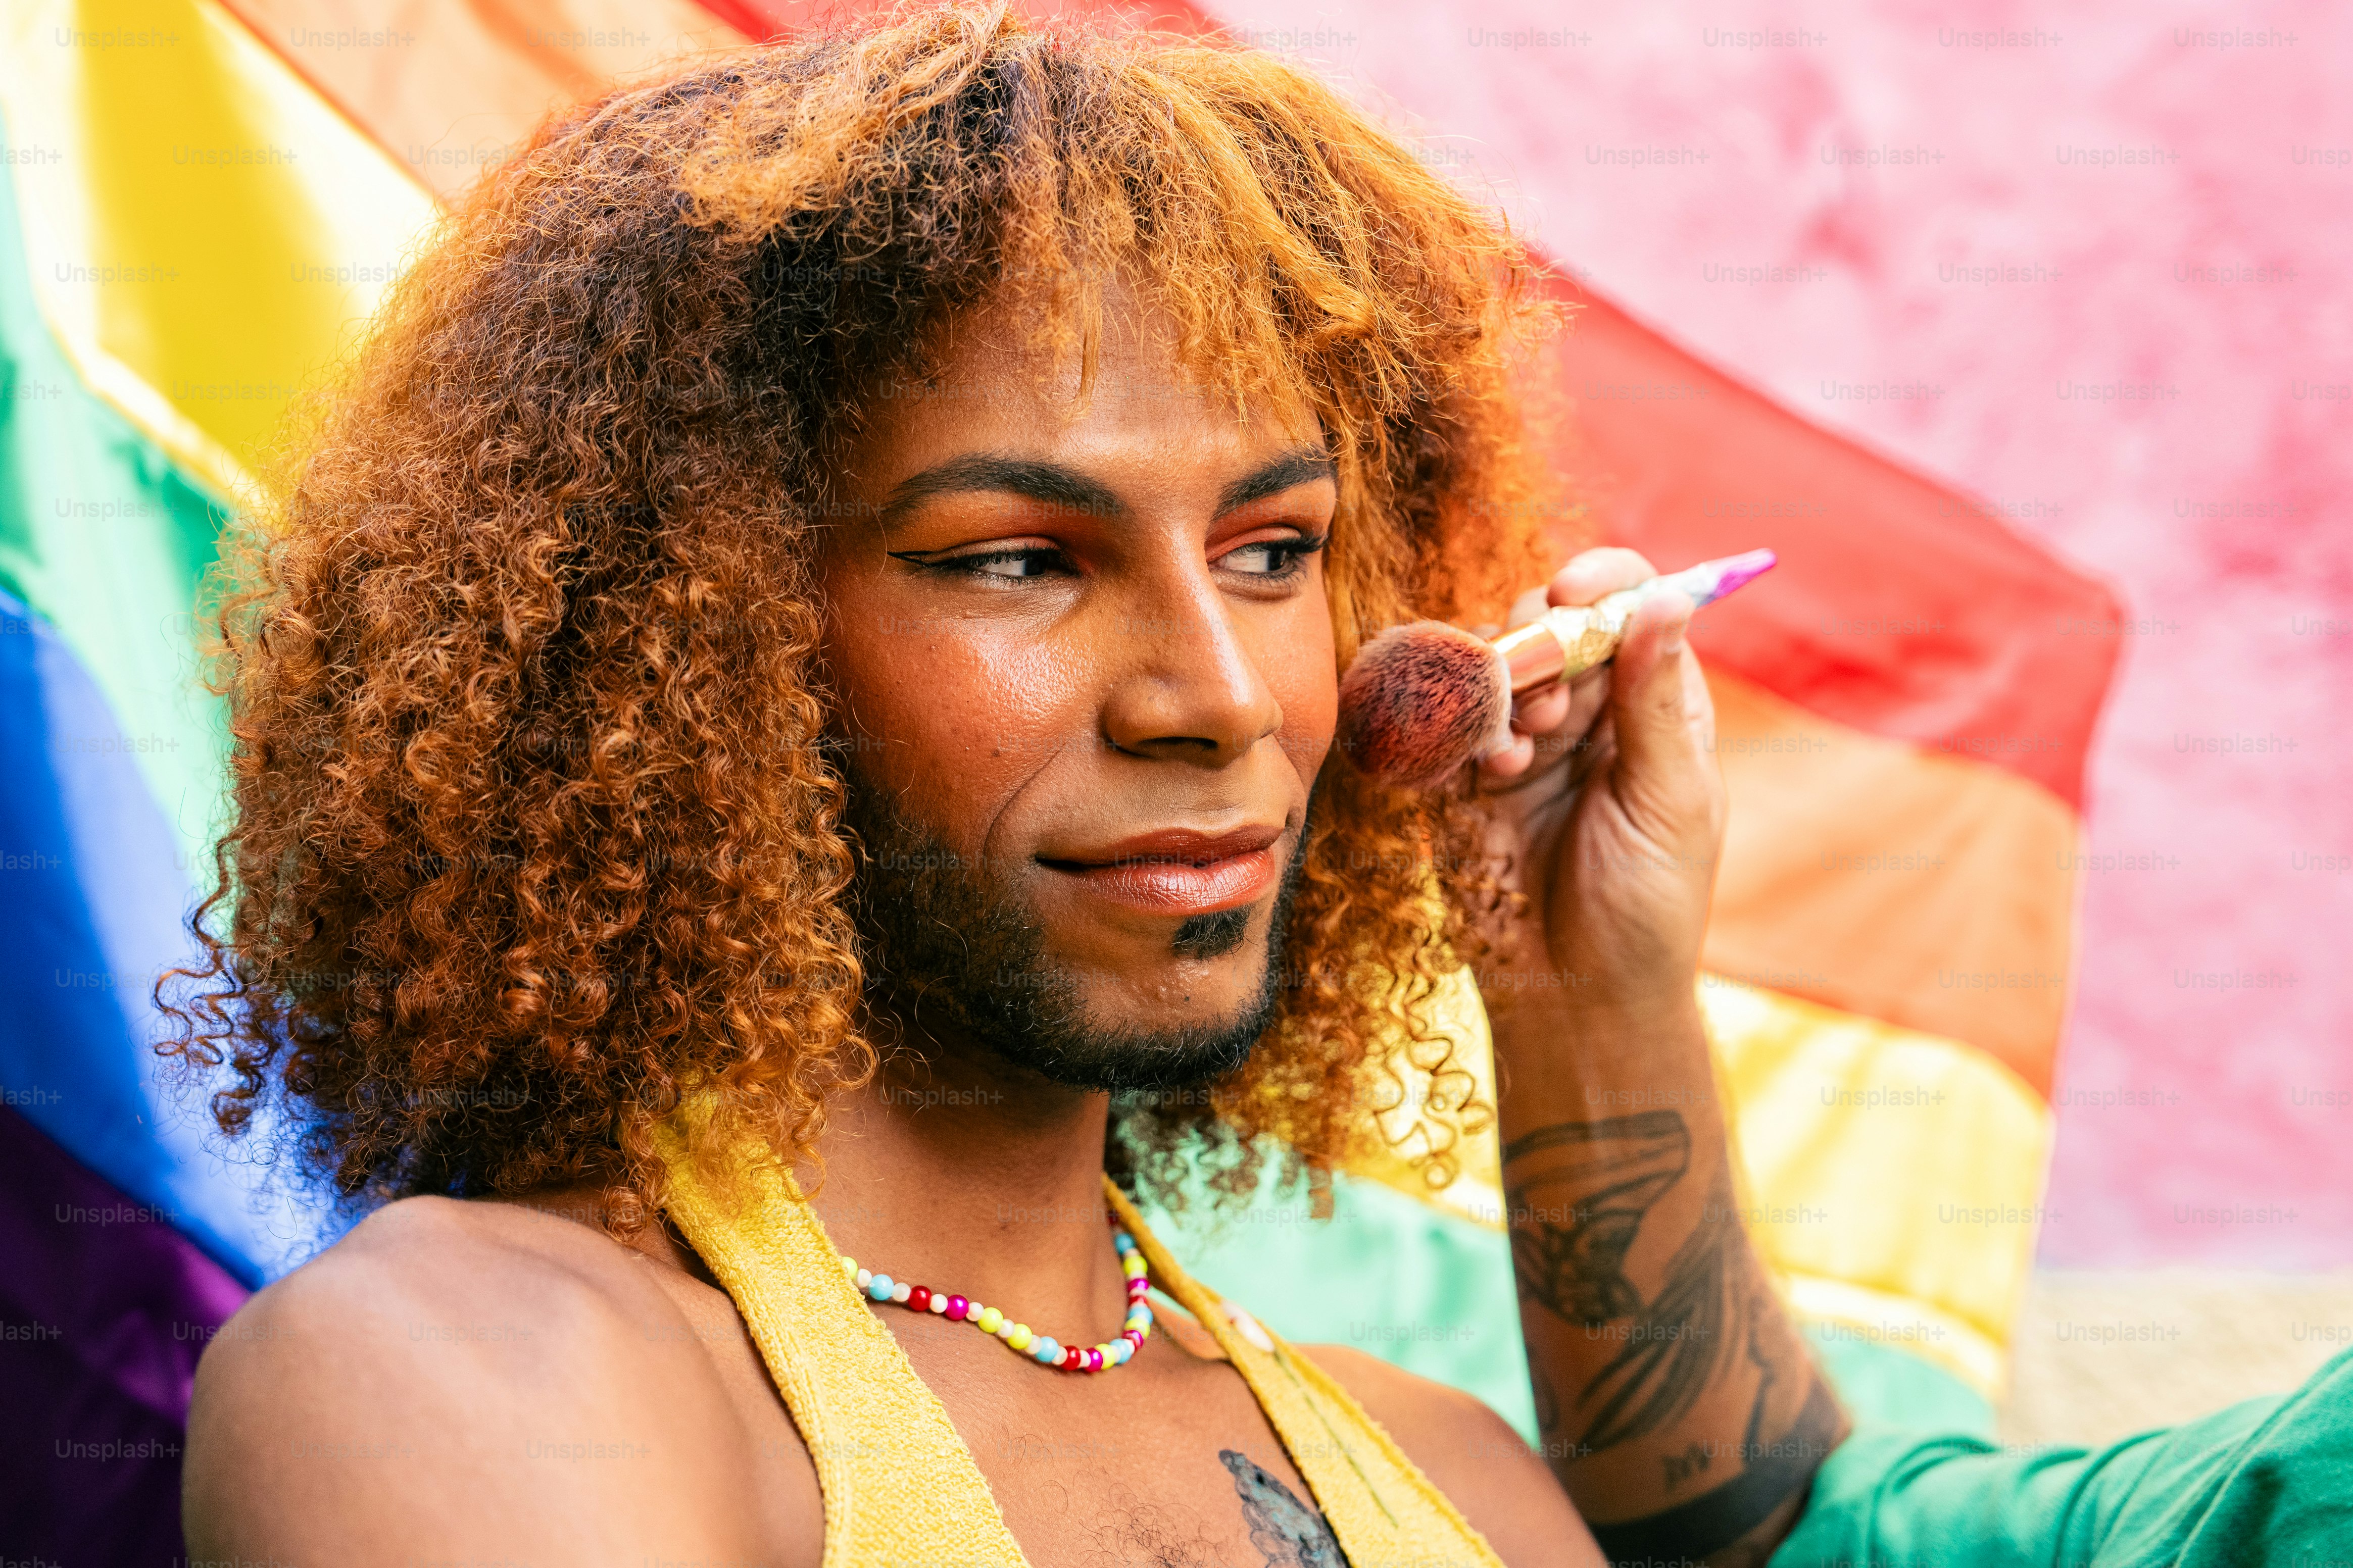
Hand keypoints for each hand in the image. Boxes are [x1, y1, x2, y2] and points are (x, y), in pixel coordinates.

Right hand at [1471, 548, 1725, 1032]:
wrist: (1575, 997)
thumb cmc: (1648, 908)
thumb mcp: (1672, 803)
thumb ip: (1656, 703)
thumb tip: (1667, 598)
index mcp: (1653, 705)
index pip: (1629, 606)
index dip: (1601, 583)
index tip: (1571, 590)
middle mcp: (1586, 711)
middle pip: (1550, 621)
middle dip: (1541, 643)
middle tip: (1545, 705)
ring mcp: (1521, 742)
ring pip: (1491, 663)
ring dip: (1499, 689)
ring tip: (1518, 752)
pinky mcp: (1464, 779)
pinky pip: (1445, 721)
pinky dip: (1458, 731)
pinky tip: (1486, 774)